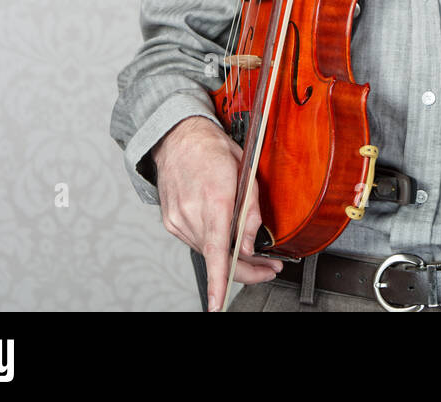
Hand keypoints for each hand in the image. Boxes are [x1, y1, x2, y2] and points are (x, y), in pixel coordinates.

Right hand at [152, 115, 282, 309]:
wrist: (179, 139)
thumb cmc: (214, 151)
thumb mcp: (246, 174)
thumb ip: (251, 213)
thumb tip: (251, 247)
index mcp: (215, 198)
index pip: (218, 249)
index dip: (220, 280)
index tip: (218, 302)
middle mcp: (192, 212)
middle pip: (218, 257)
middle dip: (246, 268)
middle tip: (269, 269)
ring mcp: (178, 219)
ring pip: (208, 251)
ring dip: (229, 256)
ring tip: (251, 251)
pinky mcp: (171, 222)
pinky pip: (197, 241)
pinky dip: (213, 243)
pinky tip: (224, 233)